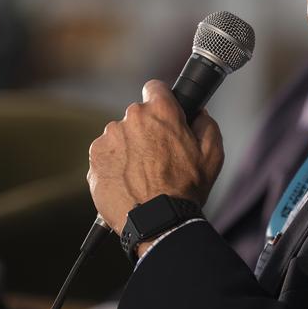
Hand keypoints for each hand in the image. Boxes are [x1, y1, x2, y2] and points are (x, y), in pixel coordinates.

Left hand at [87, 79, 223, 233]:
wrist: (155, 220)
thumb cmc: (185, 189)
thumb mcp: (212, 155)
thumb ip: (206, 124)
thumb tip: (199, 114)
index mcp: (161, 112)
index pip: (155, 88)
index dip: (161, 100)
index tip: (162, 113)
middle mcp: (132, 118)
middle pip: (138, 115)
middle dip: (146, 130)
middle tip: (158, 156)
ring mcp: (110, 136)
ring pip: (120, 134)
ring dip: (129, 147)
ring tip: (142, 174)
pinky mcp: (95, 156)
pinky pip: (106, 153)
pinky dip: (114, 163)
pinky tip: (127, 180)